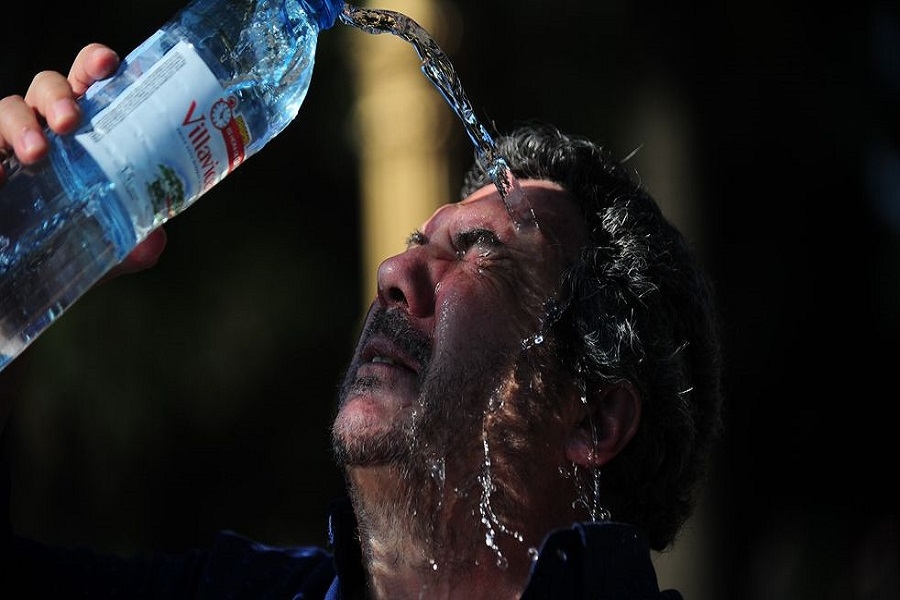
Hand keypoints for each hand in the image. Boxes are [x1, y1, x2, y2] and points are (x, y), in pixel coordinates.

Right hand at [0, 42, 166, 278]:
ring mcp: (7, 143)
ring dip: (21, 124)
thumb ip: (135, 245)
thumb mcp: (109, 249)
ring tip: (36, 152)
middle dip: (59, 96)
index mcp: (83, 132)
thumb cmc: (71, 247)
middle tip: (71, 123)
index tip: (108, 64)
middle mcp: (44, 128)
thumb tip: (153, 242)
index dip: (95, 66)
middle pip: (47, 87)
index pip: (88, 85)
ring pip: (7, 109)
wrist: (24, 279)